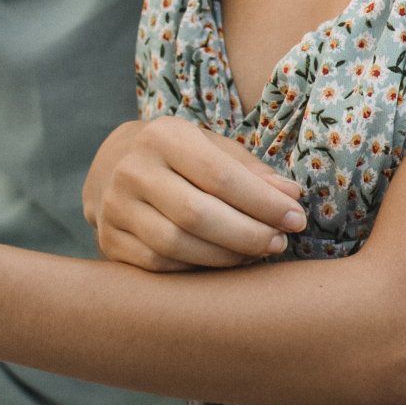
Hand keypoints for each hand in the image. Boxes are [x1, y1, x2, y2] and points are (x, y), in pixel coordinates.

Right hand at [84, 116, 306, 272]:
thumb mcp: (213, 148)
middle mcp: (132, 170)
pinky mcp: (109, 241)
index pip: (219, 175)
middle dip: (248, 234)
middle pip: (196, 214)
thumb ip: (251, 171)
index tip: (296, 218)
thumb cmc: (179, 157)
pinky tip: (225, 262)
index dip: (262, 202)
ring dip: (227, 257)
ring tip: (258, 253)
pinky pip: (160, 265)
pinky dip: (198, 267)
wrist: (112, 167)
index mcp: (163, 136)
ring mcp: (115, 208)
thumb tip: (291, 195)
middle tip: (280, 243)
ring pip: (176, 245)